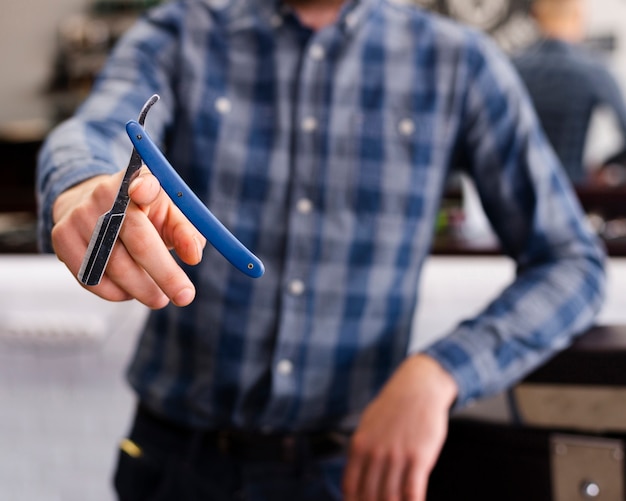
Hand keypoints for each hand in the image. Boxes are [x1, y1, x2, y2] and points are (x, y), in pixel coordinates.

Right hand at [51, 168, 205, 307]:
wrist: (94, 205)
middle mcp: (106, 193)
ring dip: (141, 288)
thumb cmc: (145, 213)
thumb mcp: (171, 214)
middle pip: (137, 238)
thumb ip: (187, 233)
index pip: (142, 182)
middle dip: (164, 273)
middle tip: (185, 296)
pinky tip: (129, 292)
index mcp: (139, 180)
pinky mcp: (61, 236)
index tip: (145, 191)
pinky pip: (90, 276)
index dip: (144, 187)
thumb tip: (193, 256)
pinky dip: (114, 292)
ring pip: (114, 264)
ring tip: (159, 297)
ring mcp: (80, 215)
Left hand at [343, 354, 457, 500]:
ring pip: (390, 498)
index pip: (350, 487)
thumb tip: (355, 473)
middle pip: (369, 496)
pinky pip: (413, 493)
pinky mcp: (419, 458)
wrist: (418, 388)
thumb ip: (361, 450)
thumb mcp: (367, 425)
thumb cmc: (393, 407)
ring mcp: (397, 456)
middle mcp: (375, 453)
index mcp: (359, 445)